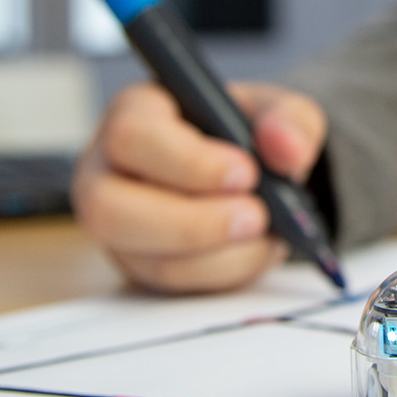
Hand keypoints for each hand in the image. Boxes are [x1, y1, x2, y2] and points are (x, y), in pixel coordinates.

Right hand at [72, 81, 326, 292]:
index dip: (188, 162)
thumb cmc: (240, 132)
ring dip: (218, 257)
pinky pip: (172, 286)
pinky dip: (224, 275)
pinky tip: (255, 250)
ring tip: (266, 235)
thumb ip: (288, 118)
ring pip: (145, 258)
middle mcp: (108, 171)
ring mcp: (118, 227)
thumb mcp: (273, 111)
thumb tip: (285, 146)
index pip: (133, 136)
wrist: (244, 172)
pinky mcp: (141, 266)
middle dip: (192, 223)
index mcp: (134, 113)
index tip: (246, 173)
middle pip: (110, 208)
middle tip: (256, 217)